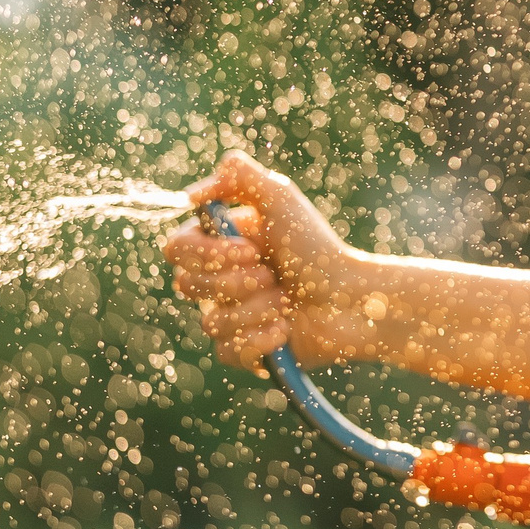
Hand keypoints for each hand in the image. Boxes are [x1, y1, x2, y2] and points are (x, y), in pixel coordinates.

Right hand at [161, 152, 374, 372]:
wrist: (352, 300)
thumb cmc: (317, 249)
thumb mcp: (281, 200)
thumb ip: (239, 177)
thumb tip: (190, 195)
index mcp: (220, 244)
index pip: (177, 248)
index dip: (207, 253)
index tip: (251, 249)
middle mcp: (218, 279)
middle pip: (187, 285)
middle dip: (236, 281)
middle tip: (273, 274)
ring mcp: (228, 315)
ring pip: (210, 322)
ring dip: (257, 308)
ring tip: (287, 300)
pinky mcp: (243, 349)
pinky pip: (227, 351)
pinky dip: (260, 339)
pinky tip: (285, 329)